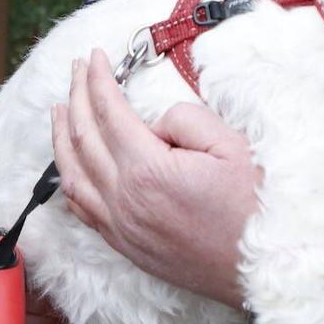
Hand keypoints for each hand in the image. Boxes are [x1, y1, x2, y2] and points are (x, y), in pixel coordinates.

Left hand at [52, 49, 257, 307]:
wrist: (264, 268)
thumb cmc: (254, 206)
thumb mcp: (229, 145)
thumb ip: (183, 120)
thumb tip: (154, 124)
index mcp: (147, 170)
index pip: (108, 112)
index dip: (97, 79)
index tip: (94, 56)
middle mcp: (123, 200)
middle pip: (83, 138)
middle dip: (75, 96)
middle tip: (74, 68)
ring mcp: (120, 227)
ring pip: (72, 174)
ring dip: (61, 136)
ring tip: (59, 108)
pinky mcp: (125, 246)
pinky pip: (81, 209)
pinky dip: (67, 179)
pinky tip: (68, 165)